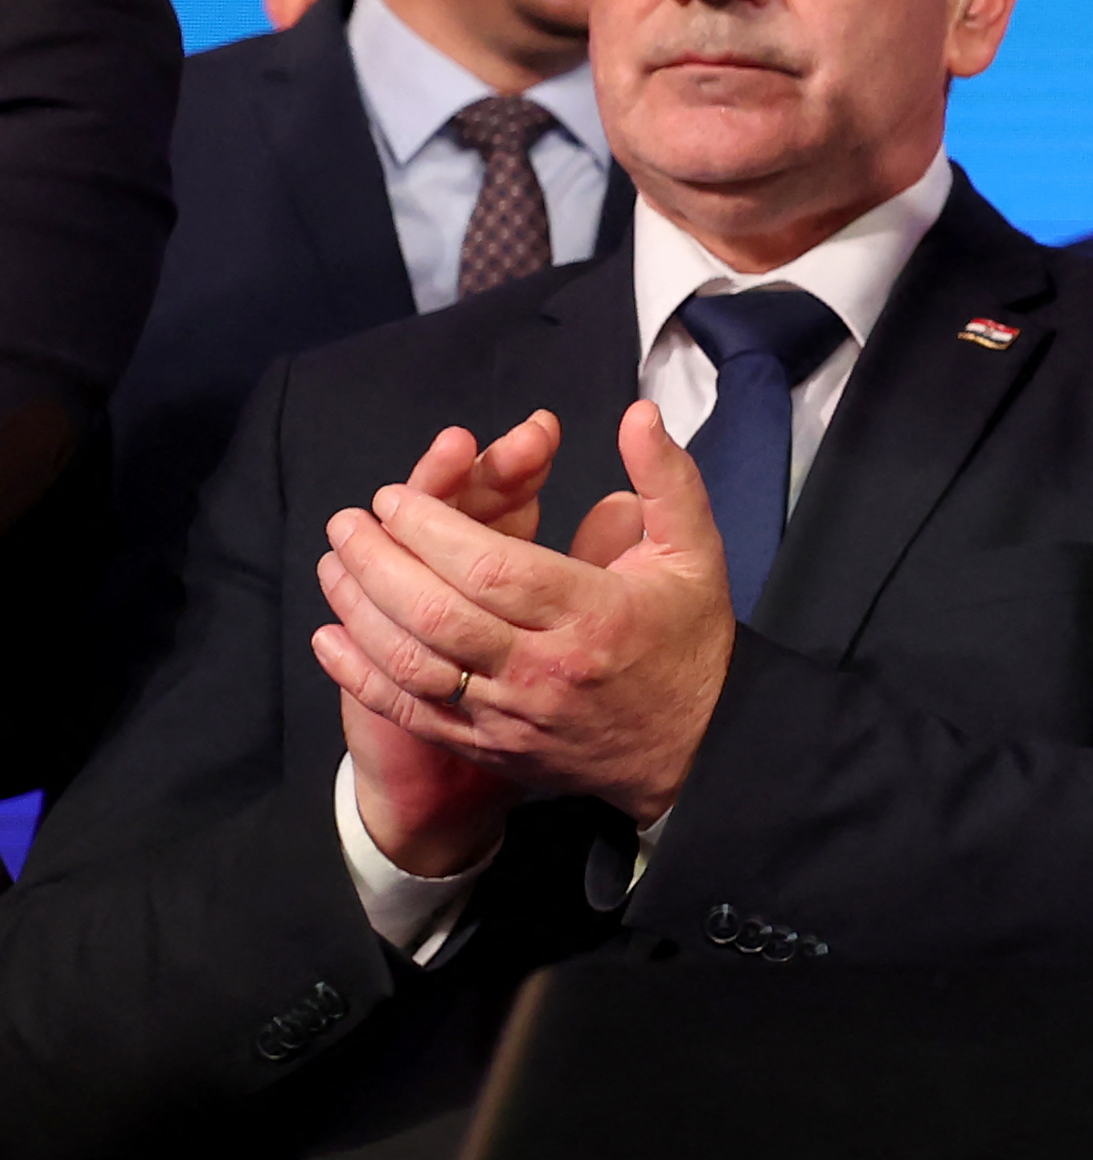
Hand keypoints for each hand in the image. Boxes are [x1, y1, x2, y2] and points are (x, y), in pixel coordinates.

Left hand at [314, 401, 737, 824]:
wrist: (696, 747)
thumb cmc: (688, 639)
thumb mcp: (696, 550)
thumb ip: (666, 478)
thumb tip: (637, 413)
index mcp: (594, 614)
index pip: (490, 568)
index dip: (431, 529)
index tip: (395, 497)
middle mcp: (543, 669)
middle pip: (439, 613)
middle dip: (380, 561)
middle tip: (350, 521)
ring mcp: (510, 714)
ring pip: (413, 663)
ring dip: (361, 610)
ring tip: (334, 564)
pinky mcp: (489, 746)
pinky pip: (412, 711)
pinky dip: (362, 675)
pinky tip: (330, 639)